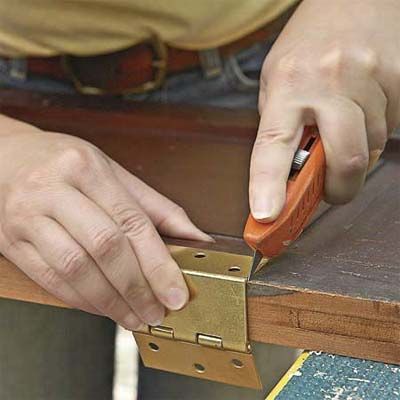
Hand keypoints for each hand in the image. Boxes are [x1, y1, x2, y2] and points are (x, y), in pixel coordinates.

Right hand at [0, 115, 210, 329]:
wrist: (6, 158)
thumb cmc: (65, 164)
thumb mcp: (113, 173)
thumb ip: (156, 207)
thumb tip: (196, 237)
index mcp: (87, 168)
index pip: (131, 222)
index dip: (157, 263)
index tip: (175, 292)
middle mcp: (54, 190)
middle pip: (104, 248)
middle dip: (136, 288)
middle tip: (156, 311)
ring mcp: (28, 217)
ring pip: (75, 269)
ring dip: (109, 302)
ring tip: (133, 316)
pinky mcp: (12, 242)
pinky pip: (51, 280)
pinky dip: (82, 300)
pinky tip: (103, 307)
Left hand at [250, 0, 399, 220]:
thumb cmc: (307, 46)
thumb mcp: (276, 83)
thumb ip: (282, 128)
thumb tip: (289, 177)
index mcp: (287, 85)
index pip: (274, 144)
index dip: (268, 185)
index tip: (266, 214)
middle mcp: (328, 81)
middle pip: (345, 159)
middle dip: (338, 189)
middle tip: (329, 190)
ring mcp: (368, 78)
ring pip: (370, 148)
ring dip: (355, 155)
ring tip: (342, 130)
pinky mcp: (398, 78)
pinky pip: (391, 128)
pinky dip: (374, 133)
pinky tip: (362, 111)